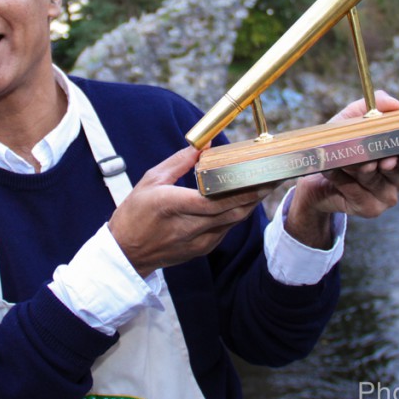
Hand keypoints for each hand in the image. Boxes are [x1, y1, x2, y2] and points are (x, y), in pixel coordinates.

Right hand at [108, 145, 265, 277]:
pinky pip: (225, 230)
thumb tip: (203, 145)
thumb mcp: (151, 180)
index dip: (241, 190)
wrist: (125, 253)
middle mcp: (188, 226)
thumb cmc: (134, 213)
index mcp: (173, 205)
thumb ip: (179, 161)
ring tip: (265, 186)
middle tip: (273, 178)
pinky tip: (244, 202)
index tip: (258, 176)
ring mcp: (196, 241)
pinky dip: (235, 215)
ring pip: (232, 222)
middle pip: (232, 211)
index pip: (215, 200)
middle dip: (255, 195)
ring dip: (250, 205)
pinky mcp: (201, 249)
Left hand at [287, 91, 398, 247]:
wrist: (314, 174)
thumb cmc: (338, 144)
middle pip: (398, 170)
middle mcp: (397, 178)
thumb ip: (374, 105)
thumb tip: (395, 104)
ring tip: (347, 162)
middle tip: (382, 160)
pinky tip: (332, 170)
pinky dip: (342, 180)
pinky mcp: (369, 208)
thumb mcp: (352, 119)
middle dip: (387, 162)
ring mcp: (385, 196)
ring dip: (359, 169)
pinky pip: (356, 192)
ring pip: (375, 180)